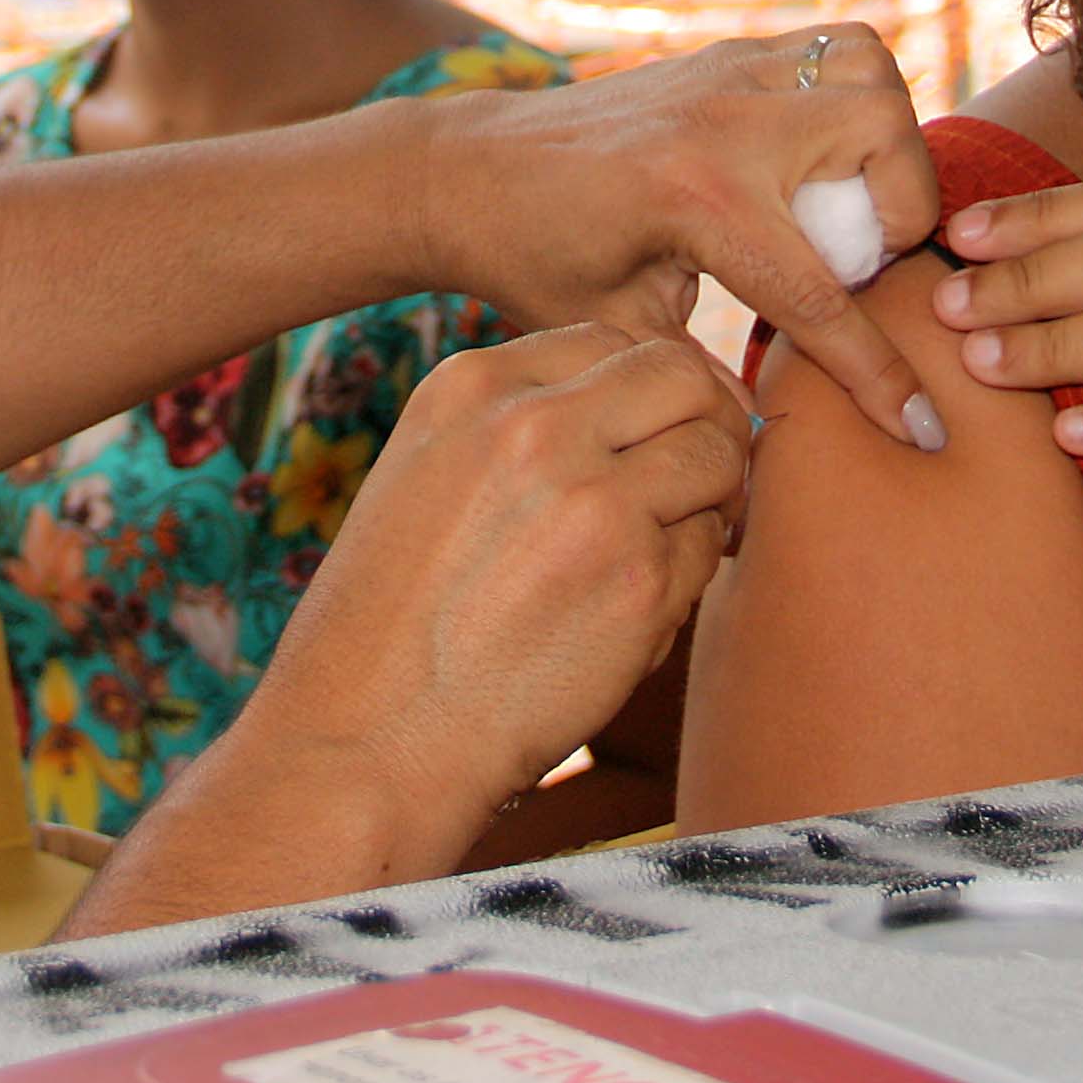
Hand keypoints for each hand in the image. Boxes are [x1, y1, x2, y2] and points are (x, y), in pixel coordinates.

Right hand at [243, 326, 751, 868]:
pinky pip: (711, 546)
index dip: (651, 386)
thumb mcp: (427, 476)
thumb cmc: (391, 626)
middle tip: (698, 479)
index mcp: (472, 387)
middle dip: (706, 420)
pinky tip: (626, 617)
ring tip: (659, 552)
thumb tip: (638, 405)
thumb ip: (518, 427)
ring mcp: (593, 498)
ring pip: (718, 453)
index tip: (656, 431)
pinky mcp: (639, 580)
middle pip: (683, 375)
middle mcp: (535, 425)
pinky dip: (689, 576)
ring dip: (710, 499)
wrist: (364, 743)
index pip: (611, 339)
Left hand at [416, 27, 947, 449]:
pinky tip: (821, 159)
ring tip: (848, 201)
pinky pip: (834, 47)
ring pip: (870, 75)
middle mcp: (726, 123)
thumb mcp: (618, 336)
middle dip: (899, 215)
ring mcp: (729, 73)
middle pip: (884, 143)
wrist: (465, 170)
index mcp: (698, 202)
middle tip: (856, 260)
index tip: (921, 429)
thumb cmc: (531, 260)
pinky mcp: (727, 54)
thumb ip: (702, 382)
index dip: (879, 378)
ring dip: (887, 143)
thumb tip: (769, 441)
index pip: (823, 299)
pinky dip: (854, 96)